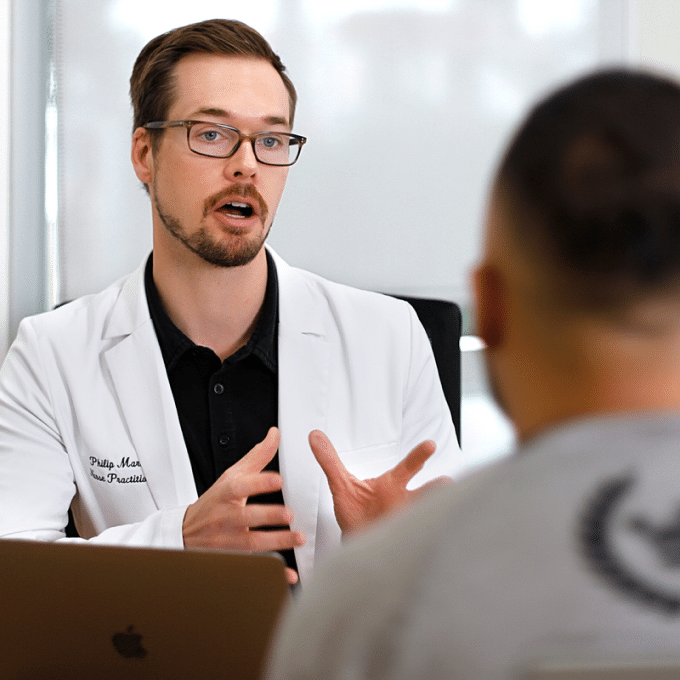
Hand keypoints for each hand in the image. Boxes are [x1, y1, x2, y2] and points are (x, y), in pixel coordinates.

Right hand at [182, 427, 304, 583]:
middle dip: (268, 516)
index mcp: (226, 494)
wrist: (186, 534)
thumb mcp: (232, 475)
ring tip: (297, 539)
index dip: (258, 483)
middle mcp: (225, 518)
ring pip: (251, 544)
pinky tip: (287, 573)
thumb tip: (274, 434)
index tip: (278, 480)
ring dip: (276, 543)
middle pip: (246, 517)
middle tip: (289, 514)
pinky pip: (252, 567)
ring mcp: (227, 541)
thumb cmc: (215, 502)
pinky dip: (271, 572)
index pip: (240, 487)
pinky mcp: (233, 559)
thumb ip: (257, 456)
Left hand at [309, 430, 450, 534]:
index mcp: (393, 486)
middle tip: (447, 483)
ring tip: (442, 517)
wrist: (358, 544)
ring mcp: (409, 522)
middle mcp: (407, 503)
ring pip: (430, 516)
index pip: (408, 467)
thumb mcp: (341, 485)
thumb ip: (329, 460)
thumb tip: (315, 436)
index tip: (430, 444)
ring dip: (437, 517)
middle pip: (429, 491)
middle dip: (439, 488)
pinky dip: (427, 542)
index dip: (419, 456)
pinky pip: (421, 541)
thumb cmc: (356, 513)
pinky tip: (435, 546)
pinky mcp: (407, 542)